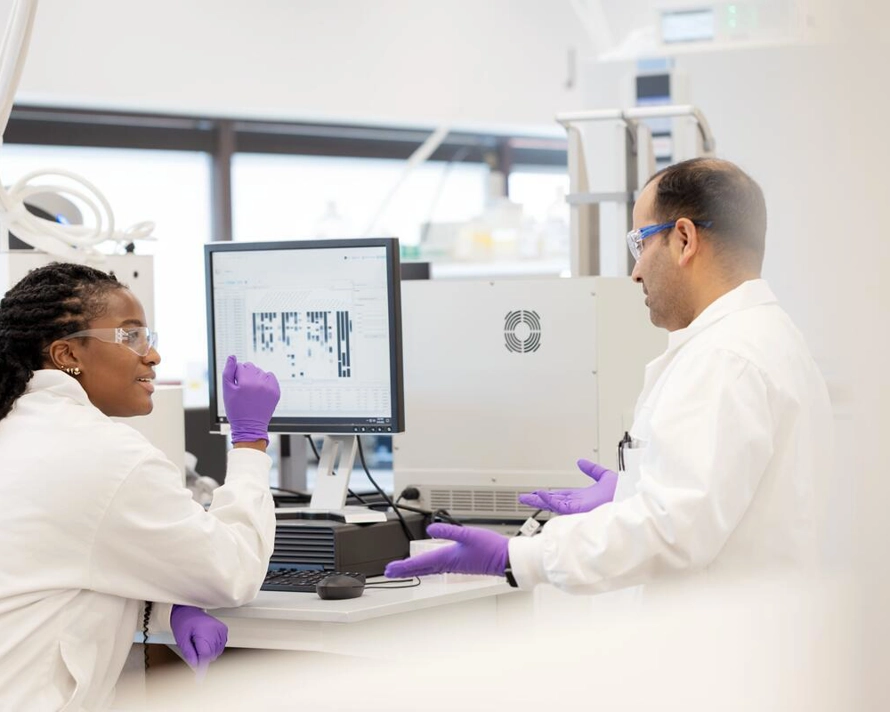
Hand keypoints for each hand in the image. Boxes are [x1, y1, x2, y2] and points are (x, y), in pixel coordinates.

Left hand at [169, 605, 227, 677]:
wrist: (188, 610)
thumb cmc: (184, 623)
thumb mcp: (182, 640)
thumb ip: (189, 653)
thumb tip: (195, 665)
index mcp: (204, 632)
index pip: (206, 654)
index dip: (202, 668)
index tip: (199, 679)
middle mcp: (216, 630)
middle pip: (211, 655)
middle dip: (202, 657)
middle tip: (193, 648)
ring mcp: (221, 630)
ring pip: (217, 652)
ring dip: (208, 653)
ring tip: (199, 642)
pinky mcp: (224, 630)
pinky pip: (221, 646)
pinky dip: (214, 648)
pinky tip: (206, 642)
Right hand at [222, 355, 279, 442]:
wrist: (250, 426)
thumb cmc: (236, 409)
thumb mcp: (227, 391)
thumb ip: (228, 372)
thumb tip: (232, 357)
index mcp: (246, 382)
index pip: (240, 366)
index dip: (236, 375)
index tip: (236, 385)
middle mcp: (259, 382)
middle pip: (251, 367)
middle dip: (246, 374)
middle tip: (243, 388)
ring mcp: (269, 387)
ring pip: (260, 371)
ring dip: (255, 377)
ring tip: (251, 391)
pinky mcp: (276, 391)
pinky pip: (271, 377)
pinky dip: (265, 380)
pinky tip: (260, 390)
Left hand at [384, 523, 507, 577]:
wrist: (506, 559)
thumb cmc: (490, 548)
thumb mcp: (468, 534)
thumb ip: (448, 531)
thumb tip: (430, 529)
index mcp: (447, 557)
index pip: (420, 563)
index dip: (403, 566)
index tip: (390, 569)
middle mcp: (448, 564)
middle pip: (421, 569)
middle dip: (405, 570)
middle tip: (390, 572)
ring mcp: (454, 566)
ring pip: (428, 569)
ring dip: (414, 569)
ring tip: (404, 570)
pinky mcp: (460, 566)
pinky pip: (437, 568)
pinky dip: (427, 568)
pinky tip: (428, 566)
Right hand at [518, 459, 617, 514]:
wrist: (630, 499)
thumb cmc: (623, 493)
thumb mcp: (604, 477)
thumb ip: (592, 470)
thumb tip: (581, 462)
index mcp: (582, 498)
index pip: (561, 496)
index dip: (549, 494)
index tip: (538, 492)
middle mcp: (578, 504)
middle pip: (553, 501)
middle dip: (538, 499)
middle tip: (524, 498)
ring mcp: (577, 508)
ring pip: (552, 504)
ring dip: (539, 500)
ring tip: (525, 497)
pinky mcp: (577, 510)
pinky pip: (560, 505)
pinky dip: (549, 499)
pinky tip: (540, 493)